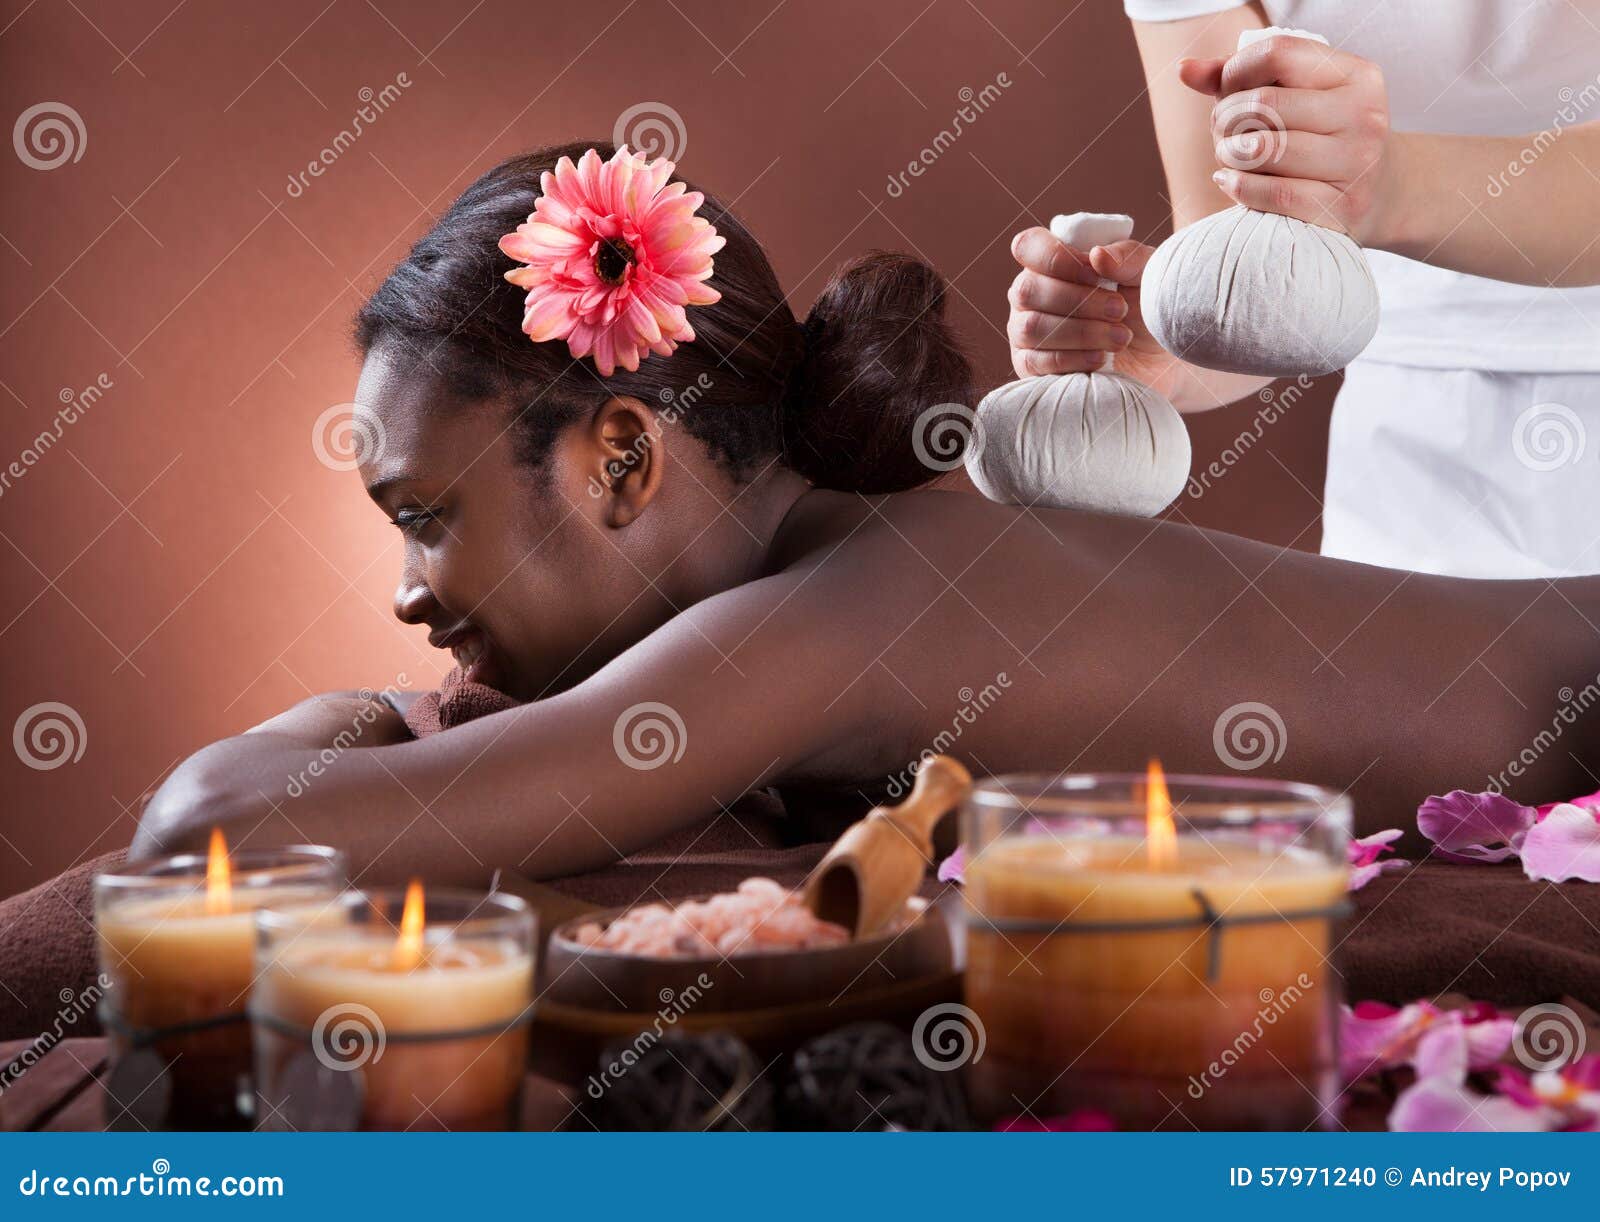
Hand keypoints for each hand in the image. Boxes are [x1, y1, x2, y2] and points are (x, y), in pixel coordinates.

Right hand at [1006, 230, 1172, 385]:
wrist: (1158, 357)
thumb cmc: (1147, 307)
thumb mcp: (1147, 274)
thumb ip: (1127, 257)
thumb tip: (1096, 255)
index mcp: (1053, 261)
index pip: (1028, 246)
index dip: (1056, 258)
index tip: (1095, 274)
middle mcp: (1031, 293)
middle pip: (1028, 290)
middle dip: (1079, 301)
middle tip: (1121, 311)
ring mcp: (1024, 331)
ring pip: (1031, 328)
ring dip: (1081, 333)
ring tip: (1120, 339)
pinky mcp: (1029, 366)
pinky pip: (1033, 362)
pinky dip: (1071, 359)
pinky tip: (1100, 358)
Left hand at [1180, 35, 1396, 242]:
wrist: (1378, 195)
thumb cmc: (1321, 138)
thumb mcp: (1296, 97)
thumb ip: (1239, 79)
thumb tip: (1184, 70)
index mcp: (1356, 75)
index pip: (1276, 53)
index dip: (1235, 71)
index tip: (1225, 92)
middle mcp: (1364, 115)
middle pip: (1263, 102)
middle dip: (1225, 117)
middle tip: (1222, 131)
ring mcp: (1356, 163)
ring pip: (1262, 149)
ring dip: (1228, 154)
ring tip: (1228, 156)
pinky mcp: (1341, 208)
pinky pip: (1273, 194)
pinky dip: (1239, 187)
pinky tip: (1230, 181)